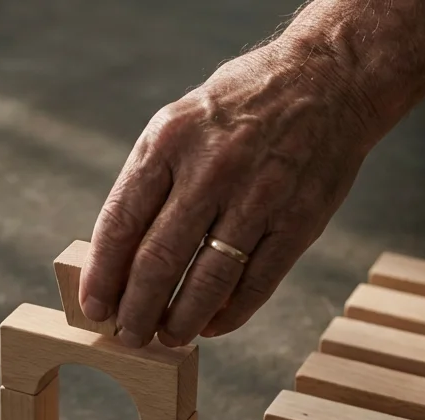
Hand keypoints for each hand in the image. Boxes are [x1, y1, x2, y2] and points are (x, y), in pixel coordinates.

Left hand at [78, 37, 383, 347]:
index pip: (121, 222)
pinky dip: (231, 313)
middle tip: (128, 334)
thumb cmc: (244, 105)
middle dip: (137, 310)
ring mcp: (258, 196)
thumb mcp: (181, 121)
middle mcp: (211, 168)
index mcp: (169, 141)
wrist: (330, 77)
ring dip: (182, 320)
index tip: (94, 307)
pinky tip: (214, 325)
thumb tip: (118, 255)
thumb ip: (151, 181)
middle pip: (159, 260)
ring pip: (208, 280)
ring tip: (169, 337)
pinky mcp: (298, 221)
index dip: (104, 275)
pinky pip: (257, 283)